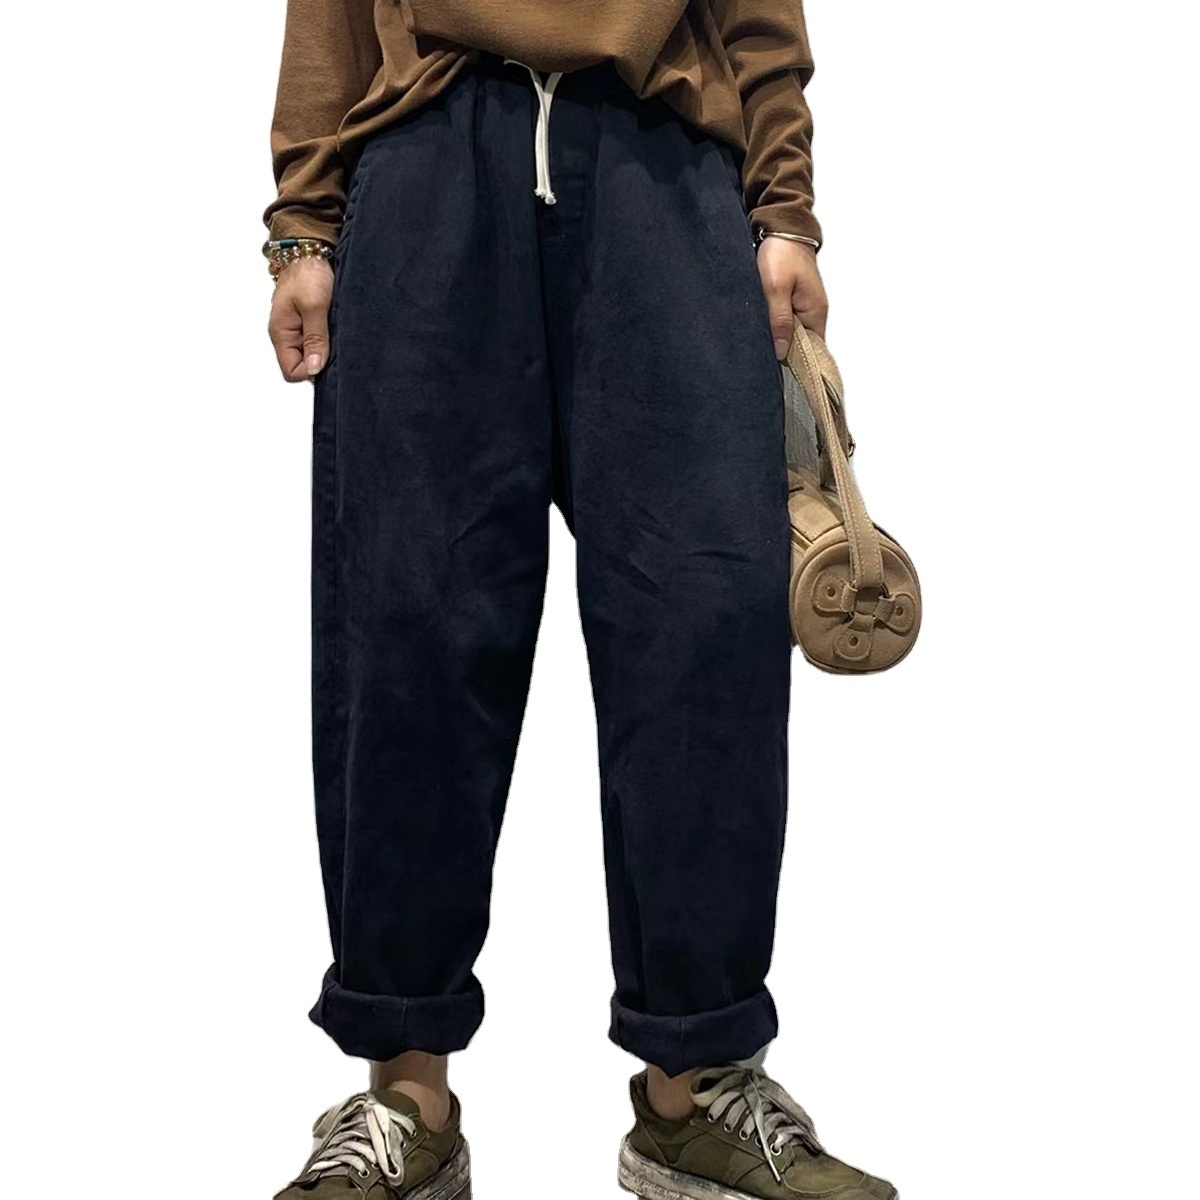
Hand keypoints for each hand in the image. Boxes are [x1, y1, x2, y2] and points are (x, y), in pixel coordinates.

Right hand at [267, 256, 334, 381]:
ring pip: (313, 354)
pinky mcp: (309, 324)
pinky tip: (338, 331)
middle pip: (302, 366)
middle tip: (337, 346)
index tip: (328, 358)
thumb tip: (314, 369)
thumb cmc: (308, 273)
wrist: (310, 250)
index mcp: (281, 333)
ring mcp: (298, 330)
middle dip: (320, 362)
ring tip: (338, 335)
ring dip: (327, 350)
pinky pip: (319, 342)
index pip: (291, 372)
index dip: (311, 371)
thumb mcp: (314, 306)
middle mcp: (287, 335)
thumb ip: (315, 338)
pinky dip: (329, 340)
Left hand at [756, 236, 827, 358]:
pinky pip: (784, 322)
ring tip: (757, 350)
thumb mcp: (776, 288)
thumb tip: (783, 352)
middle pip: (800, 346)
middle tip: (761, 362)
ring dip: (776, 339)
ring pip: (790, 334)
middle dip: (783, 354)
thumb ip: (780, 320)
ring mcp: (802, 307)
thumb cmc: (782, 253)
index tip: (779, 373)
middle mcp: (812, 313)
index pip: (813, 351)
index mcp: (815, 312)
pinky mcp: (791, 301)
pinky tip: (760, 331)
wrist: (781, 227)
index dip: (798, 364)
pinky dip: (773, 327)